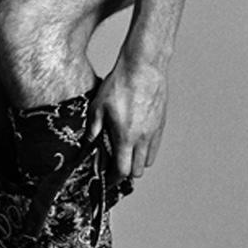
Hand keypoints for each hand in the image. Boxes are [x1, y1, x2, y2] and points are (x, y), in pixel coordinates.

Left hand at [88, 59, 167, 180]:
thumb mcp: (98, 106)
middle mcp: (143, 138)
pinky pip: (156, 145)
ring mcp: (154, 131)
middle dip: (126, 172)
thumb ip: (93, 129)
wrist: (143, 67)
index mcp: (126, 137)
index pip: (122, 170)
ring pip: (149, 159)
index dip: (114, 178)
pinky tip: (136, 138)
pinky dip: (147, 148)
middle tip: (115, 166)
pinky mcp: (161, 123)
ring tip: (126, 152)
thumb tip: (87, 145)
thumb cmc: (120, 84)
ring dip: (138, 161)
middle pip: (138, 170)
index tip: (108, 179)